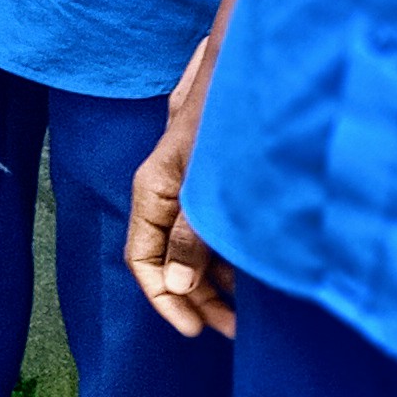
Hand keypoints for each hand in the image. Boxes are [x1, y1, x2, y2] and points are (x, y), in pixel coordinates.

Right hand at [125, 25, 236, 338]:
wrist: (249, 66)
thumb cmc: (224, 115)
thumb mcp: (204, 182)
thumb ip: (191, 236)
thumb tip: (178, 287)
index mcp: (153, 192)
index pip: (142, 259)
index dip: (163, 298)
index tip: (192, 330)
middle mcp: (168, 195)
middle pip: (169, 261)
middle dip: (195, 299)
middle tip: (230, 330)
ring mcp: (192, 191)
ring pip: (194, 250)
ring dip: (215, 284)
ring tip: (247, 314)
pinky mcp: (216, 186)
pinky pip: (214, 233)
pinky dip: (230, 259)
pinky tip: (255, 278)